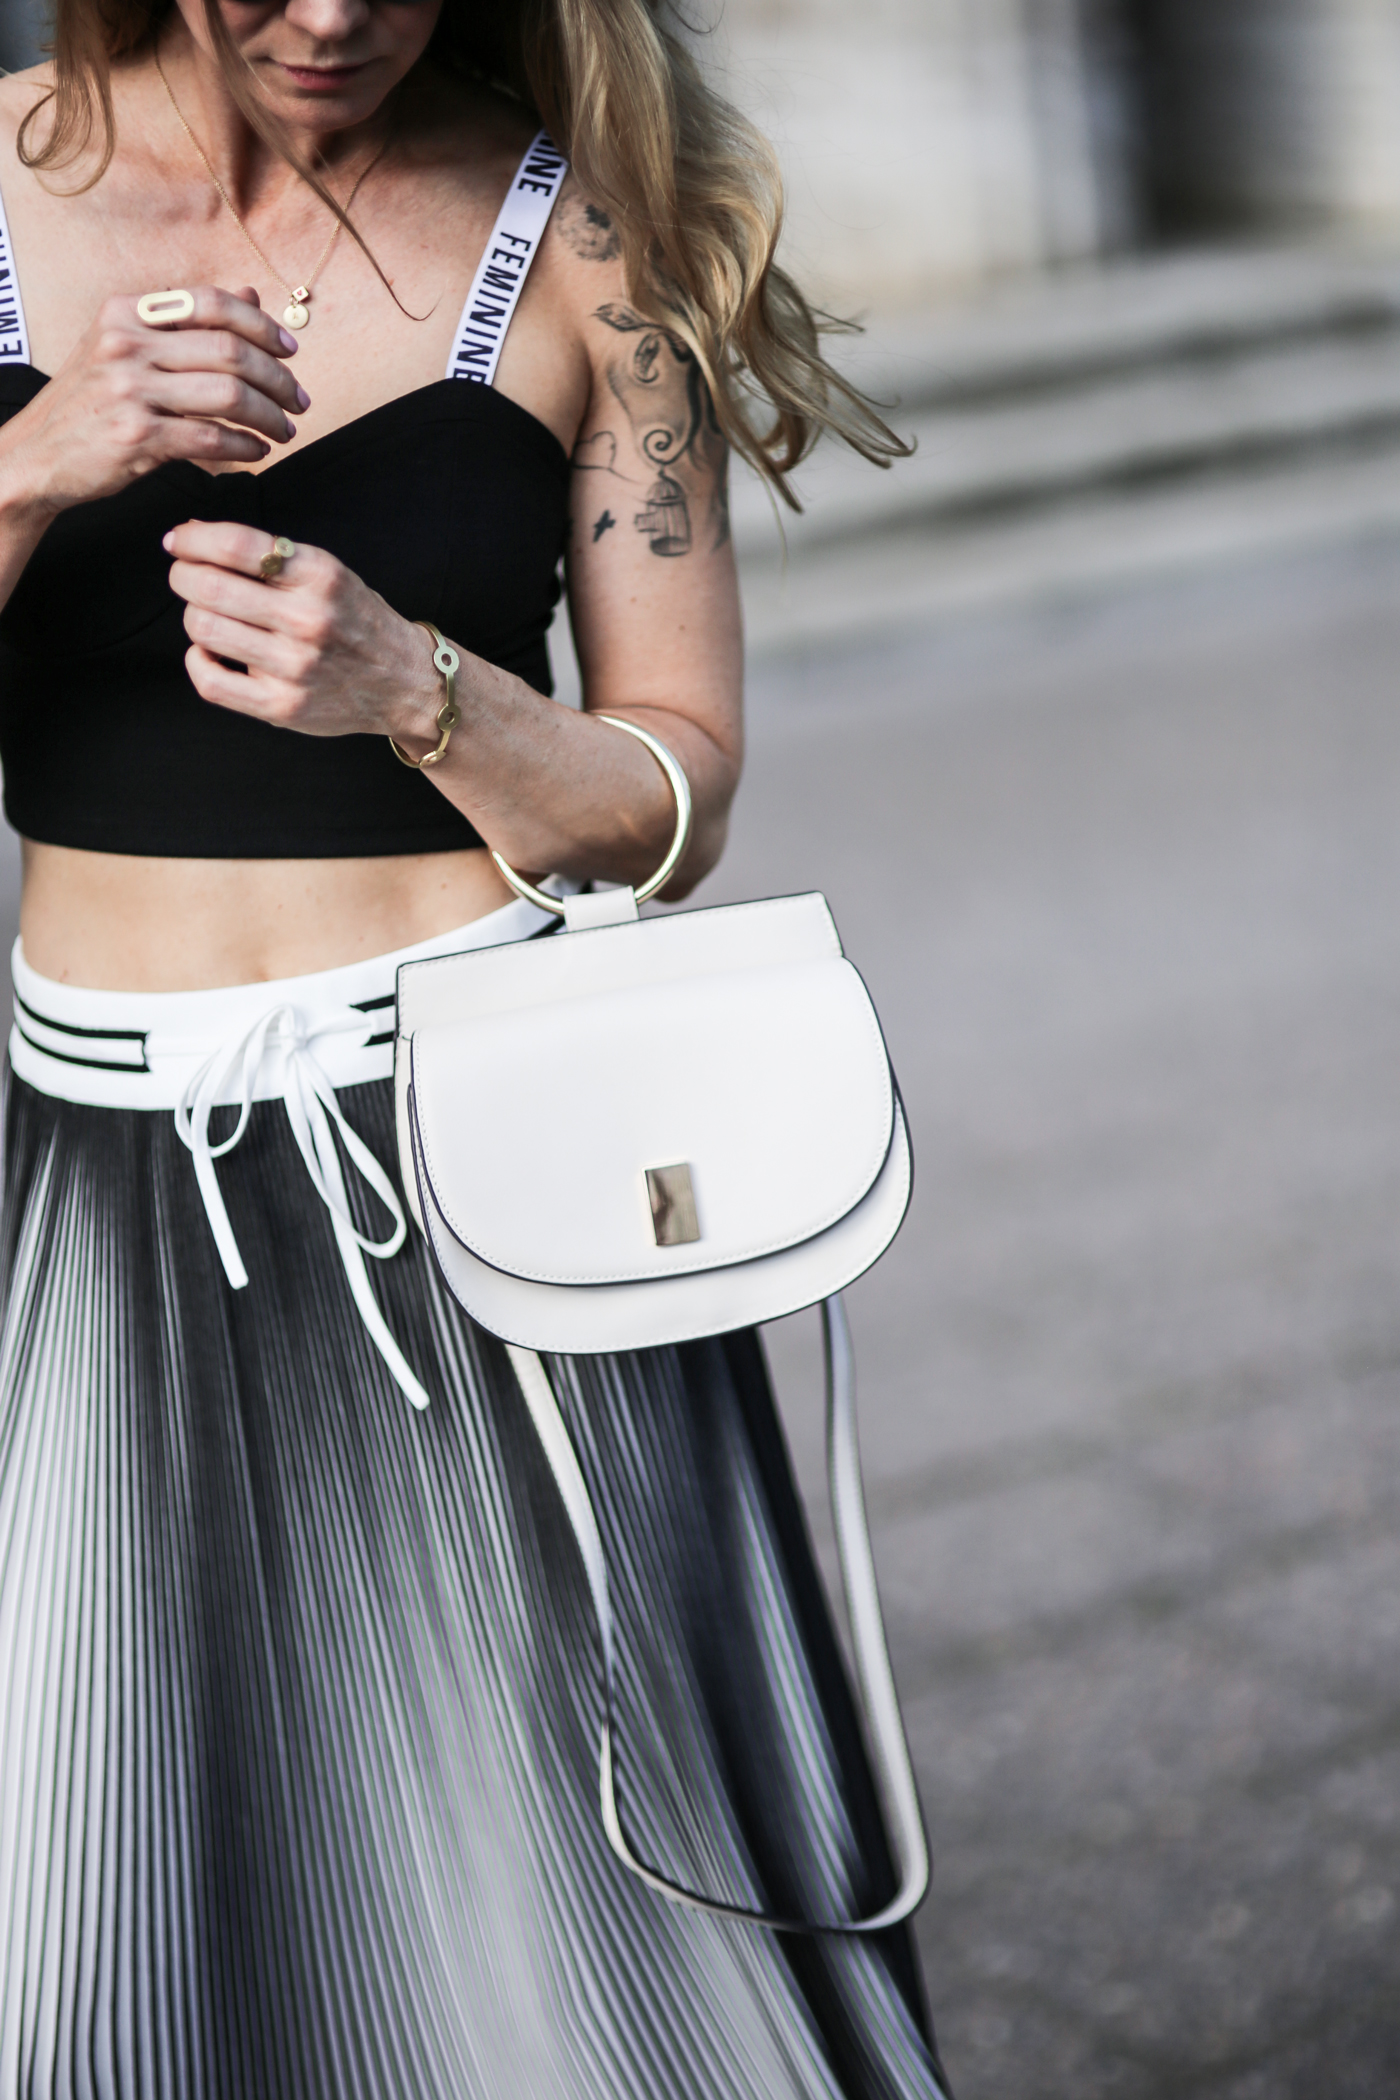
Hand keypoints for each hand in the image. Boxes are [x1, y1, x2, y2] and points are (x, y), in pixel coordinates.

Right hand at [0, 286, 308, 518]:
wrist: (37, 455)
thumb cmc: (92, 403)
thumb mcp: (126, 348)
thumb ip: (187, 323)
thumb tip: (252, 294)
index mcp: (126, 312)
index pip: (212, 303)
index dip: (261, 325)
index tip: (289, 352)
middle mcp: (126, 344)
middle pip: (230, 350)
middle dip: (277, 379)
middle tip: (299, 401)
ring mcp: (130, 390)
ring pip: (228, 395)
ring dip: (270, 416)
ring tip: (285, 431)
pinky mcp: (137, 437)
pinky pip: (212, 439)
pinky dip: (245, 447)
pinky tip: (256, 452)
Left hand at [164, 519, 446, 743]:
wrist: (404, 683)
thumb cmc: (355, 620)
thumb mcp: (328, 574)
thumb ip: (270, 557)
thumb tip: (191, 535)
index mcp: (320, 577)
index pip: (237, 546)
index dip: (193, 539)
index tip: (177, 540)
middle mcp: (308, 620)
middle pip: (210, 587)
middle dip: (184, 575)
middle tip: (186, 576)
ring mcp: (295, 668)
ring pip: (204, 630)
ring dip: (193, 615)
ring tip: (207, 613)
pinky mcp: (283, 707)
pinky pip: (210, 681)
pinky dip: (197, 659)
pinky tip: (210, 650)